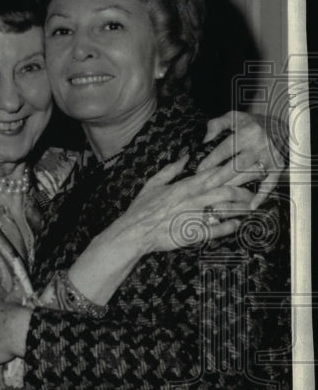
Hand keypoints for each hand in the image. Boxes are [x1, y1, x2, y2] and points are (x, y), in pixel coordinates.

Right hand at [110, 155, 254, 253]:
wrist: (134, 232)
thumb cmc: (142, 209)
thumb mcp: (153, 183)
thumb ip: (171, 169)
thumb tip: (185, 156)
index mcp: (184, 186)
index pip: (213, 173)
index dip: (232, 167)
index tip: (246, 163)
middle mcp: (193, 199)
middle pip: (226, 189)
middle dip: (244, 186)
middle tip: (256, 186)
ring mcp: (195, 216)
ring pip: (226, 208)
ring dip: (241, 206)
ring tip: (252, 205)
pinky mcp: (195, 233)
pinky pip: (218, 229)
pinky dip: (230, 226)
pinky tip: (238, 224)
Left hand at [200, 111, 285, 207]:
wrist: (280, 126)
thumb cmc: (252, 123)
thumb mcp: (234, 117)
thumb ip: (217, 124)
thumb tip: (205, 139)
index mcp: (247, 133)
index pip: (225, 149)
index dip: (211, 160)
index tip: (199, 170)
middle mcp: (259, 146)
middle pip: (237, 165)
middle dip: (219, 177)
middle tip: (204, 187)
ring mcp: (270, 158)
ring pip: (250, 176)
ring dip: (235, 186)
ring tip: (219, 196)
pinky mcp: (279, 167)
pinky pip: (270, 183)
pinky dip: (262, 196)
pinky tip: (251, 206)